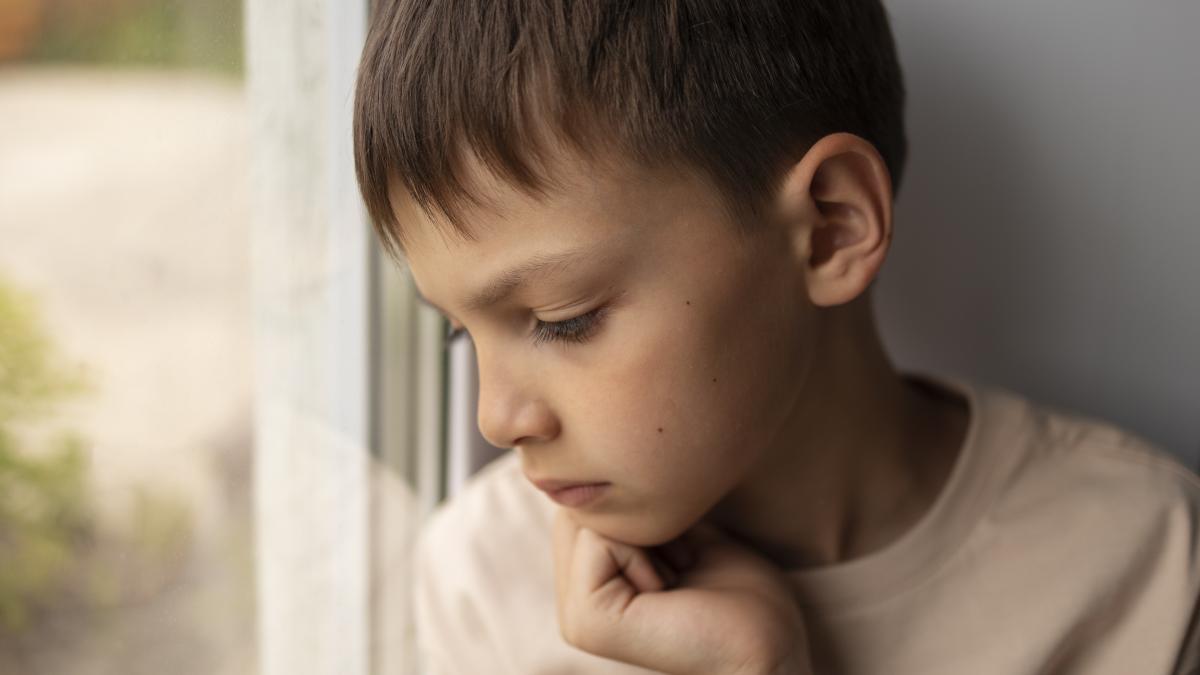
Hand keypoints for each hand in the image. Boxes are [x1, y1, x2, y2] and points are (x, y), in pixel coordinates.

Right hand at [552, 509, 812, 674]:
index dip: (641, 507)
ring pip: (586, 517)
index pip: (586, 503)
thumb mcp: (683, 533)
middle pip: (579, 507)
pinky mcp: (588, 622)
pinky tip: (669, 591)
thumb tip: (609, 460)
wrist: (770, 650)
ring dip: (644, 535)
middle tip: (682, 566)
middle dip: (636, 518)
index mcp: (590, 586)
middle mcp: (573, 605)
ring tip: (677, 579)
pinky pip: (598, 540)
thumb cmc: (742, 594)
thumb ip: (637, 507)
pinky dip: (644, 553)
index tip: (684, 553)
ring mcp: (576, 617)